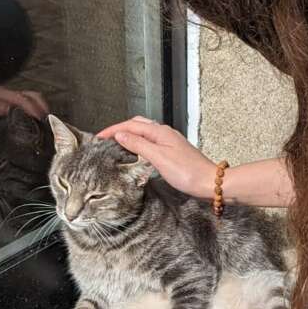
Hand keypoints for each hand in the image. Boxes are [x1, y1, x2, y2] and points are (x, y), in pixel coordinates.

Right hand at [98, 117, 216, 197]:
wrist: (209, 183)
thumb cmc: (187, 172)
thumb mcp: (158, 158)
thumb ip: (138, 145)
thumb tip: (120, 134)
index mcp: (160, 131)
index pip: (130, 125)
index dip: (113, 130)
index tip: (98, 138)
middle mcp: (165, 133)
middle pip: (137, 125)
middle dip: (120, 129)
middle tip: (105, 140)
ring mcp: (169, 142)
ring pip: (144, 133)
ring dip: (129, 136)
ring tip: (116, 145)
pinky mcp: (173, 151)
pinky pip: (151, 142)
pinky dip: (139, 144)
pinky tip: (136, 153)